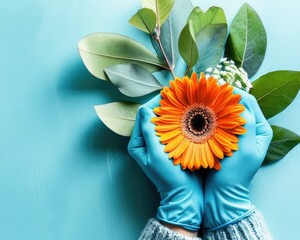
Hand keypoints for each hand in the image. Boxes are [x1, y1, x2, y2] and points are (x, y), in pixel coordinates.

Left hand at [128, 94, 202, 232]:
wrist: (184, 195)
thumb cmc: (168, 177)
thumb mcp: (157, 155)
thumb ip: (149, 133)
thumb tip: (145, 110)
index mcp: (137, 143)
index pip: (143, 115)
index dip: (155, 102)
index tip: (168, 92)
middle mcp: (145, 141)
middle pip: (153, 116)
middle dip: (164, 104)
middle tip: (179, 92)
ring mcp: (157, 143)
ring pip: (163, 120)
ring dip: (173, 111)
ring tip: (185, 99)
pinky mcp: (169, 145)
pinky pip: (172, 128)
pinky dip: (179, 120)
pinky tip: (190, 112)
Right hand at [203, 89, 272, 229]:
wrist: (221, 193)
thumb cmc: (235, 175)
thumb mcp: (246, 150)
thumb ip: (247, 125)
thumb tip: (240, 101)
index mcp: (260, 130)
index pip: (248, 102)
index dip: (233, 92)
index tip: (216, 87)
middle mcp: (249, 129)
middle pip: (235, 105)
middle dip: (221, 96)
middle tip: (205, 89)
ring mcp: (234, 133)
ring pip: (224, 111)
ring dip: (212, 104)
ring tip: (199, 97)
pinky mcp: (220, 138)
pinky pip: (215, 121)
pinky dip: (207, 115)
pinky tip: (196, 112)